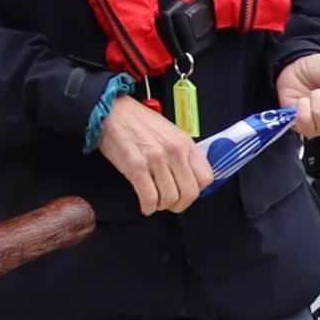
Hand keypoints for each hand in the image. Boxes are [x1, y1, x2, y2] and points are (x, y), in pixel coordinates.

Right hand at [97, 96, 213, 215]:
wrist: (113, 112)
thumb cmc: (140, 123)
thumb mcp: (171, 133)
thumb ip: (183, 153)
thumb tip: (189, 177)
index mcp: (185, 144)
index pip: (205, 178)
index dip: (196, 190)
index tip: (186, 192)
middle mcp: (174, 152)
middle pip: (190, 193)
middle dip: (181, 204)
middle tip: (171, 204)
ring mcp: (156, 160)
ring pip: (170, 198)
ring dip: (162, 206)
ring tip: (156, 201)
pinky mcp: (136, 167)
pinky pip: (150, 197)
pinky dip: (148, 207)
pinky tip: (146, 205)